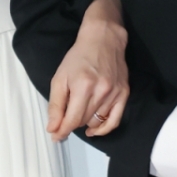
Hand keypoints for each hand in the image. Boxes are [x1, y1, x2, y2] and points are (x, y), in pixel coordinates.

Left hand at [46, 0, 129, 140]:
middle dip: (71, 123)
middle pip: (83, 121)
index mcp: (83, 86)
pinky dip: (104, 129)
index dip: (62, 131)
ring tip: (79, 113)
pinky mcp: (124, 94)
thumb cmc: (79, 57)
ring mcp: (115, 94)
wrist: (103, 40)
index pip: (72, 120)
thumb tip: (53, 128)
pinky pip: (115, 121)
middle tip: (64, 119)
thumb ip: (56, 105)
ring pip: (96, 121)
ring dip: (85, 122)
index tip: (55, 136)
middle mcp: (101, 92)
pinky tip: (93, 130)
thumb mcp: (59, 78)